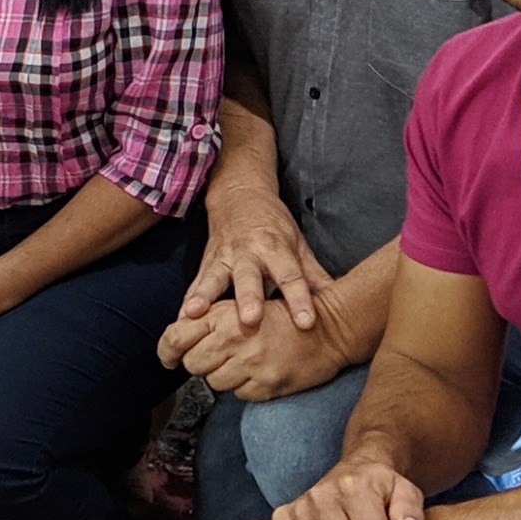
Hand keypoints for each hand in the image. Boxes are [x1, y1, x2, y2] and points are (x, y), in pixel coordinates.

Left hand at [157, 295, 358, 401]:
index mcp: (224, 315)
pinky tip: (259, 371)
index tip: (168, 358)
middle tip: (214, 357)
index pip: (176, 337)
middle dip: (199, 363)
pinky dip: (245, 386)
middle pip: (192, 364)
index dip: (166, 351)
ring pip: (214, 382)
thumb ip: (209, 320)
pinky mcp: (268, 384)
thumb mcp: (241, 306)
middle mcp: (234, 338)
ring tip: (241, 361)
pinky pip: (239, 394)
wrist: (329, 327)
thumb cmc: (281, 315)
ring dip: (222, 375)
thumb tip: (175, 341)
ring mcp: (252, 364)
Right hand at [178, 183, 326, 332]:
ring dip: (205, 297)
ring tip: (195, 314)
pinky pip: (195, 284)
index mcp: (277, 248)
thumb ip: (315, 275)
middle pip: (249, 278)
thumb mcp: (299, 245)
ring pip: (214, 279)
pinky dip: (187, 300)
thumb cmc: (274, 226)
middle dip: (249, 299)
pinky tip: (179, 319)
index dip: (299, 299)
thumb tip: (341, 302)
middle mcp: (248, 252)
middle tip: (250, 320)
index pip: (291, 276)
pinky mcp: (205, 263)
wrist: (239, 196)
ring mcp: (223, 257)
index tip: (306, 323)